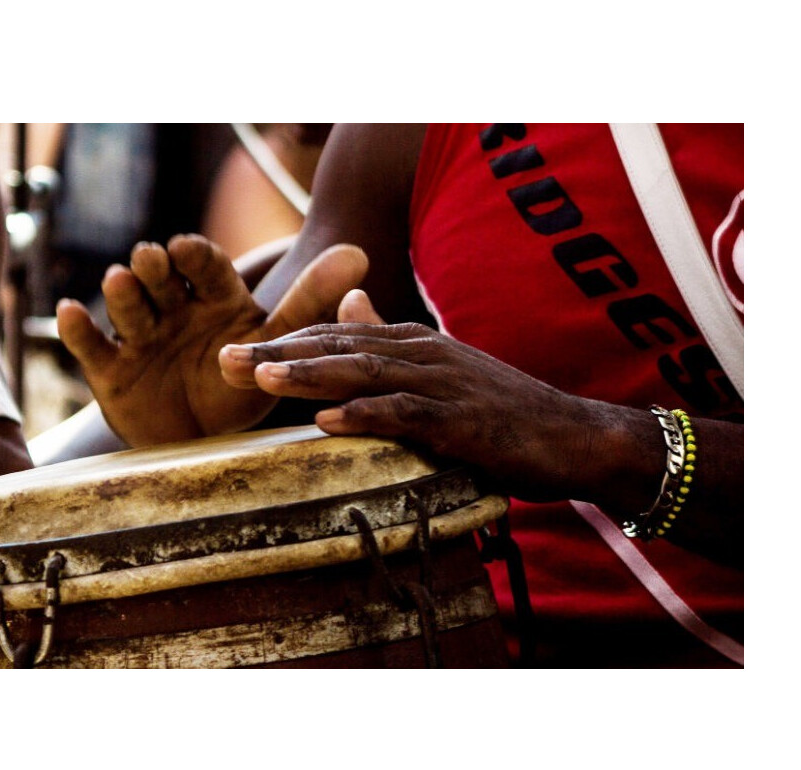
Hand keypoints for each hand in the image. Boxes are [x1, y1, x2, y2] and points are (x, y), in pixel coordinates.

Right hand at [58, 235, 367, 446]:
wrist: (206, 447)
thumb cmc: (243, 387)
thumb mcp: (277, 345)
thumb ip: (310, 300)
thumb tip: (358, 251)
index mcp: (214, 298)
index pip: (205, 266)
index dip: (194, 257)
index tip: (187, 249)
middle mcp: (173, 309)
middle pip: (160, 279)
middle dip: (154, 268)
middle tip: (152, 259)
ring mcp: (139, 337)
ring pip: (127, 306)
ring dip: (121, 292)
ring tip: (118, 281)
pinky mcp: (110, 370)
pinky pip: (91, 347)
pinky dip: (78, 329)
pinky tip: (67, 313)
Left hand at [218, 290, 618, 502]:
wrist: (574, 437)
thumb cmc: (503, 412)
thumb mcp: (441, 371)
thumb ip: (391, 339)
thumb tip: (348, 302)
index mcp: (415, 342)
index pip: (337, 336)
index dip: (284, 342)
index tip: (235, 350)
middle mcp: (425, 354)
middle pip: (340, 349)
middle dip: (280, 353)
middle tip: (226, 360)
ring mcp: (444, 386)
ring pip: (367, 375)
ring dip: (311, 376)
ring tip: (262, 379)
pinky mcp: (463, 423)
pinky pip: (407, 416)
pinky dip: (367, 417)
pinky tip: (328, 422)